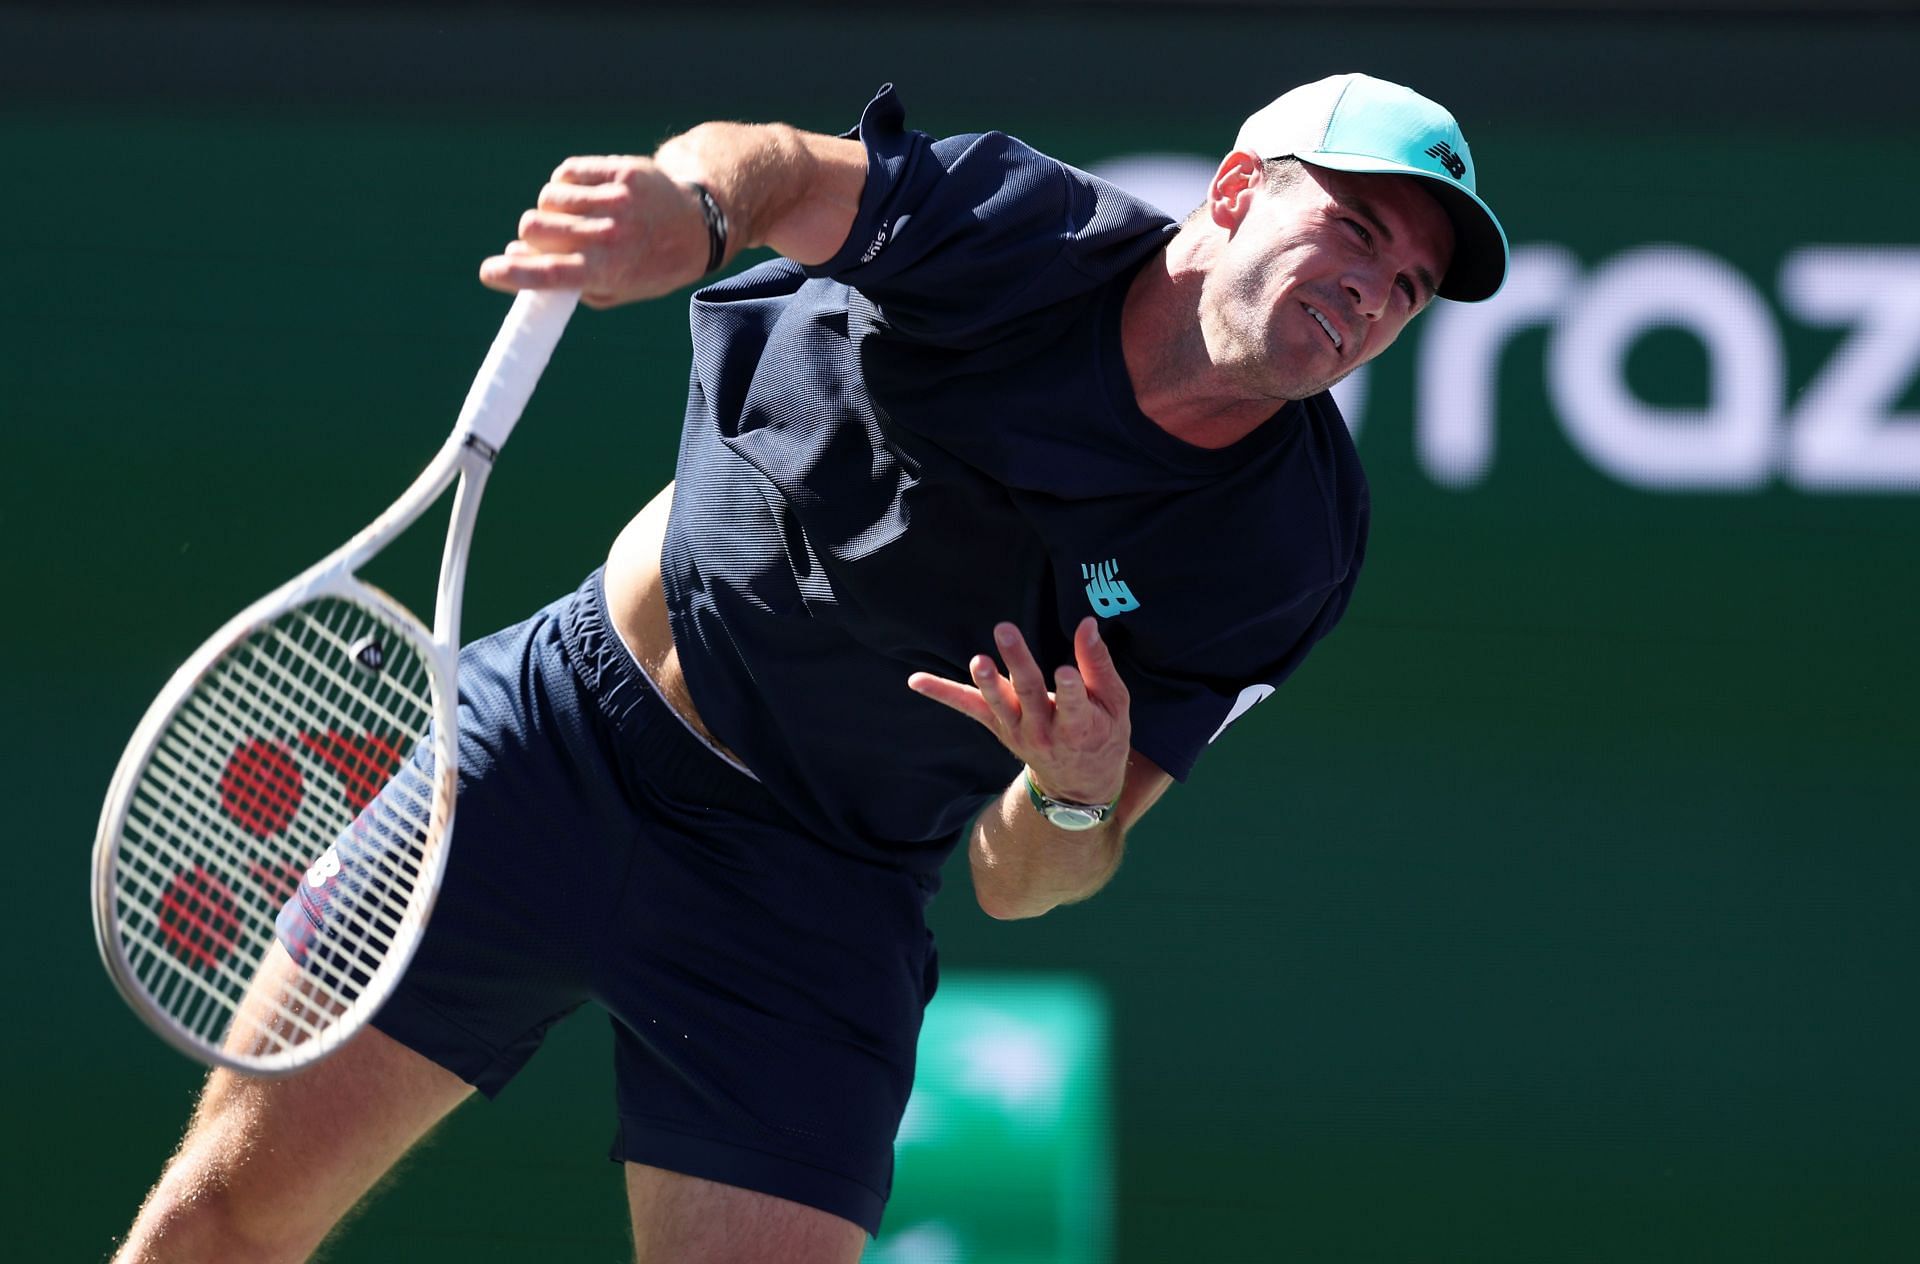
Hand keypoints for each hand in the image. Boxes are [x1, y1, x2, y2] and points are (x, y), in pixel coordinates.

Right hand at [478, 156, 710, 307]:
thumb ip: (568, 283)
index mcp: (608, 271)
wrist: (698, 224)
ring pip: (547, 198)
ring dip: (548, 210)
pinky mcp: (617, 171)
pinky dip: (564, 187)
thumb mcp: (615, 290)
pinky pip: (565, 174)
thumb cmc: (650, 264)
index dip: (510, 274)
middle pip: (534, 229)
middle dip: (529, 238)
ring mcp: (615, 200)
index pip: (548, 273)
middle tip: (543, 243)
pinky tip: (581, 198)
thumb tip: (516, 260)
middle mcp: (610, 235)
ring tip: (570, 219)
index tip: (488, 272)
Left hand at [908, 618, 1130, 804]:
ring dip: (985, 681)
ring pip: (998, 703)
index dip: (1071, 690)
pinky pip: (968, 707)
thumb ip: (1099, 665)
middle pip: (1029, 695)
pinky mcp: (996, 725)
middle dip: (1018, 664)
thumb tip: (1088, 623)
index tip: (1065, 671)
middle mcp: (1043, 731)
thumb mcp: (1115, 705)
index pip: (1075, 707)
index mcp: (1080, 727)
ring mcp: (1016, 730)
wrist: (1077, 786)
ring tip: (977, 660)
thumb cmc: (1103, 736)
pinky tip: (916, 680)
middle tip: (1006, 631)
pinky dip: (942, 693)